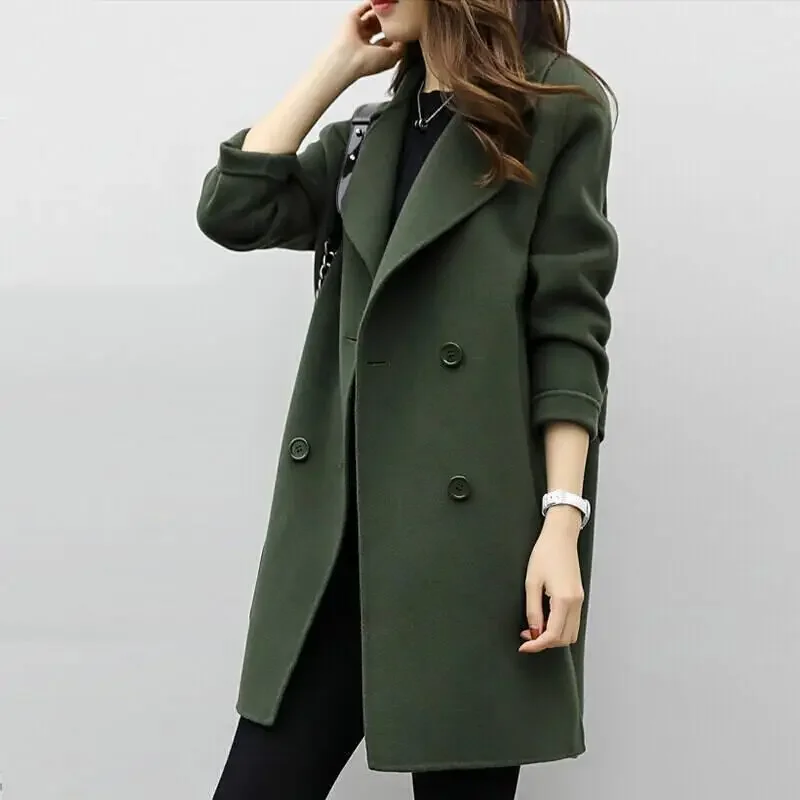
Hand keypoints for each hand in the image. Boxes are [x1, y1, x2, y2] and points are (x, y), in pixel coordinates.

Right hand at [328, 1, 404, 80]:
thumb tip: (405, 37)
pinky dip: (372, 4)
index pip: (387, 41)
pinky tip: (380, 4)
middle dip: (389, 23)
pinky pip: (363, 8)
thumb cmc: (365, 63)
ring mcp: (358, 30)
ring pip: (372, 17)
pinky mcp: (351, 20)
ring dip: (382, 14)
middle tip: (399, 18)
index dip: (396, 35)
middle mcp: (365, 42)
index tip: (405, 30)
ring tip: (392, 10)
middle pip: (379, 27)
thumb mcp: (391, 58)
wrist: (348, 59)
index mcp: (373, 53)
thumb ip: (401, 47)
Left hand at [519, 506, 584, 653]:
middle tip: (526, 637)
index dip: (537, 645)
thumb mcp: (532, 582)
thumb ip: (533, 610)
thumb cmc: (544, 553)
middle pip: (565, 638)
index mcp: (564, 600)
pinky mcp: (578, 596)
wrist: (560, 537)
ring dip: (553, 637)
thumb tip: (533, 631)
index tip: (523, 646)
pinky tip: (545, 620)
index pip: (553, 634)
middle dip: (545, 643)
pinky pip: (572, 621)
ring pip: (571, 632)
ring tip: (534, 629)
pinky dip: (559, 627)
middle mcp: (576, 603)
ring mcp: (579, 600)